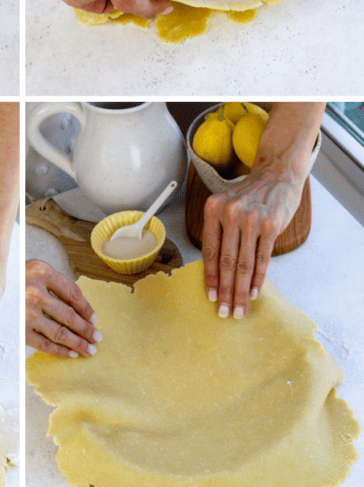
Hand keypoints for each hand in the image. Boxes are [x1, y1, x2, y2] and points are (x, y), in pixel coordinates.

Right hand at [26, 259, 99, 356]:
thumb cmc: (13, 277)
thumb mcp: (33, 270)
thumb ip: (54, 285)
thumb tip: (82, 311)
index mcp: (41, 271)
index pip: (72, 293)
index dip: (86, 308)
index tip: (94, 319)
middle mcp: (34, 291)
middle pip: (69, 315)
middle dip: (86, 329)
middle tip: (97, 338)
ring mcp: (25, 311)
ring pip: (60, 331)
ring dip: (77, 343)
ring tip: (89, 349)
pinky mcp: (18, 328)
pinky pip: (44, 343)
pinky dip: (59, 351)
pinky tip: (70, 354)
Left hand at [202, 171, 303, 318]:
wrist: (278, 174)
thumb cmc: (250, 195)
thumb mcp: (227, 205)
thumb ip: (220, 230)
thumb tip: (216, 270)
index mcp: (213, 208)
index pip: (209, 251)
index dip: (210, 277)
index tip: (211, 297)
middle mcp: (231, 214)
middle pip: (226, 262)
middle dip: (225, 291)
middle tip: (225, 312)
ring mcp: (252, 219)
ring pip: (243, 264)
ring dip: (240, 291)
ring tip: (240, 308)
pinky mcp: (271, 226)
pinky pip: (262, 259)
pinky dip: (257, 279)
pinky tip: (253, 292)